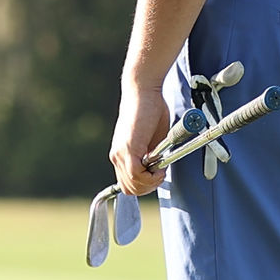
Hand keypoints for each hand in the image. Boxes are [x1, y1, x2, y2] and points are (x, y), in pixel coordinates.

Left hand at [110, 73, 173, 195]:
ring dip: (151, 182)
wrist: (143, 90)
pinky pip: (136, 174)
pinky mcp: (128, 148)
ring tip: (161, 171)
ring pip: (132, 184)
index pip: (127, 184)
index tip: (158, 177)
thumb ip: (153, 156)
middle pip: (129, 189)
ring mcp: (120, 153)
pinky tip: (159, 168)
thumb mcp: (153, 140)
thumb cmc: (151, 109)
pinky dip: (150, 176)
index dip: (145, 186)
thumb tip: (158, 170)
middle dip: (149, 187)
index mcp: (121, 154)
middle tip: (161, 175)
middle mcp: (117, 156)